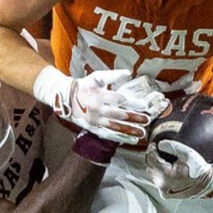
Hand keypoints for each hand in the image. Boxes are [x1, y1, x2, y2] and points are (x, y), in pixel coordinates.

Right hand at [35, 68, 166, 144]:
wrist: (66, 98)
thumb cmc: (85, 86)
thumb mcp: (97, 77)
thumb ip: (112, 75)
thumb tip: (128, 72)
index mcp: (99, 95)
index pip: (119, 99)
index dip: (132, 103)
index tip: (145, 106)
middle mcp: (97, 109)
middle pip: (119, 115)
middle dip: (134, 118)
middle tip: (147, 120)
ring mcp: (95, 120)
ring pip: (115, 127)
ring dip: (130, 130)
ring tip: (142, 132)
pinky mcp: (93, 128)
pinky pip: (108, 135)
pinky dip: (120, 137)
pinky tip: (131, 139)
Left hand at [145, 140, 212, 198]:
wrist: (207, 183)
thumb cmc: (198, 168)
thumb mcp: (187, 153)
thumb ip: (172, 146)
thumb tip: (159, 144)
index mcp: (166, 175)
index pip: (151, 159)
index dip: (151, 149)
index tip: (154, 144)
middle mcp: (162, 185)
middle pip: (150, 167)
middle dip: (152, 157)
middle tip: (156, 149)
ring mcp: (163, 191)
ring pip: (152, 174)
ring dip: (154, 165)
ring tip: (160, 157)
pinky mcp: (166, 194)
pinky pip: (157, 181)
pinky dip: (158, 173)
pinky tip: (164, 167)